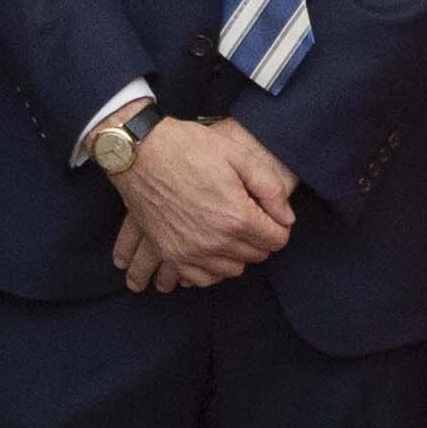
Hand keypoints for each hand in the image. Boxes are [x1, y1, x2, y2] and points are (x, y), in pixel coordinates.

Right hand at [113, 117, 295, 291]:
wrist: (139, 153)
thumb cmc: (189, 149)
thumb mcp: (238, 156)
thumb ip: (270, 189)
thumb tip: (287, 219)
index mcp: (236, 217)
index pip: (277, 240)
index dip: (279, 226)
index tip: (270, 215)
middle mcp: (215, 241)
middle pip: (256, 255)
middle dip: (260, 238)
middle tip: (250, 217)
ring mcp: (190, 251)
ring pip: (232, 269)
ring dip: (237, 253)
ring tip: (230, 229)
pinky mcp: (171, 254)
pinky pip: (202, 278)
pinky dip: (211, 268)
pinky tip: (212, 249)